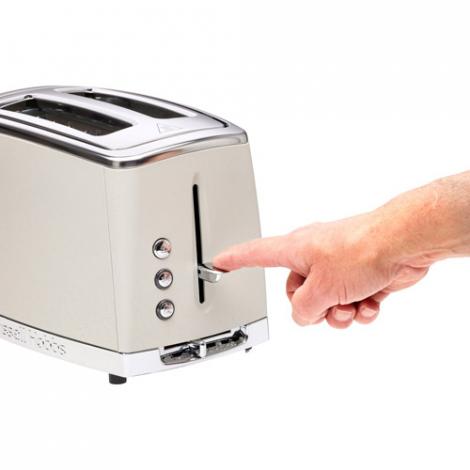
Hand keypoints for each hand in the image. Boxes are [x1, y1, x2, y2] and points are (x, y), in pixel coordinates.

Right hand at [213, 212, 429, 327]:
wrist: (404, 242)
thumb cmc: (363, 248)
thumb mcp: (322, 288)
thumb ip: (303, 309)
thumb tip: (303, 315)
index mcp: (295, 250)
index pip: (255, 254)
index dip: (234, 260)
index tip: (218, 262)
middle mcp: (313, 257)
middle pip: (296, 293)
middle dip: (313, 308)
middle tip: (328, 305)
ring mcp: (336, 266)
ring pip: (325, 303)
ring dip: (339, 312)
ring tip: (352, 305)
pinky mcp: (359, 276)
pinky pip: (349, 303)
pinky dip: (359, 309)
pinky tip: (370, 303)